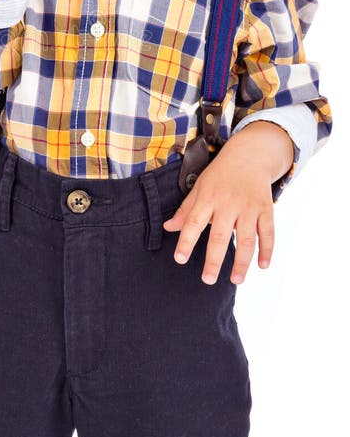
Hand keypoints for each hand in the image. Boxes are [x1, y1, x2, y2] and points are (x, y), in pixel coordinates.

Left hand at [163, 122, 292, 284]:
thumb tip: (168, 228)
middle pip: (220, 235)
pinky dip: (267, 250)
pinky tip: (262, 266)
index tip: (180, 259)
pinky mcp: (266, 208)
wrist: (249, 155)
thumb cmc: (219, 175)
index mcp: (208, 198)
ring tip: (235, 280)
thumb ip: (186, 210)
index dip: (186, 241)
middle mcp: (228, 203)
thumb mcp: (199, 187)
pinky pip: (268, 232)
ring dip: (242, 262)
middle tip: (207, 280)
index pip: (193, 222)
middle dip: (214, 259)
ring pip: (246, 238)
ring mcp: (248, 206)